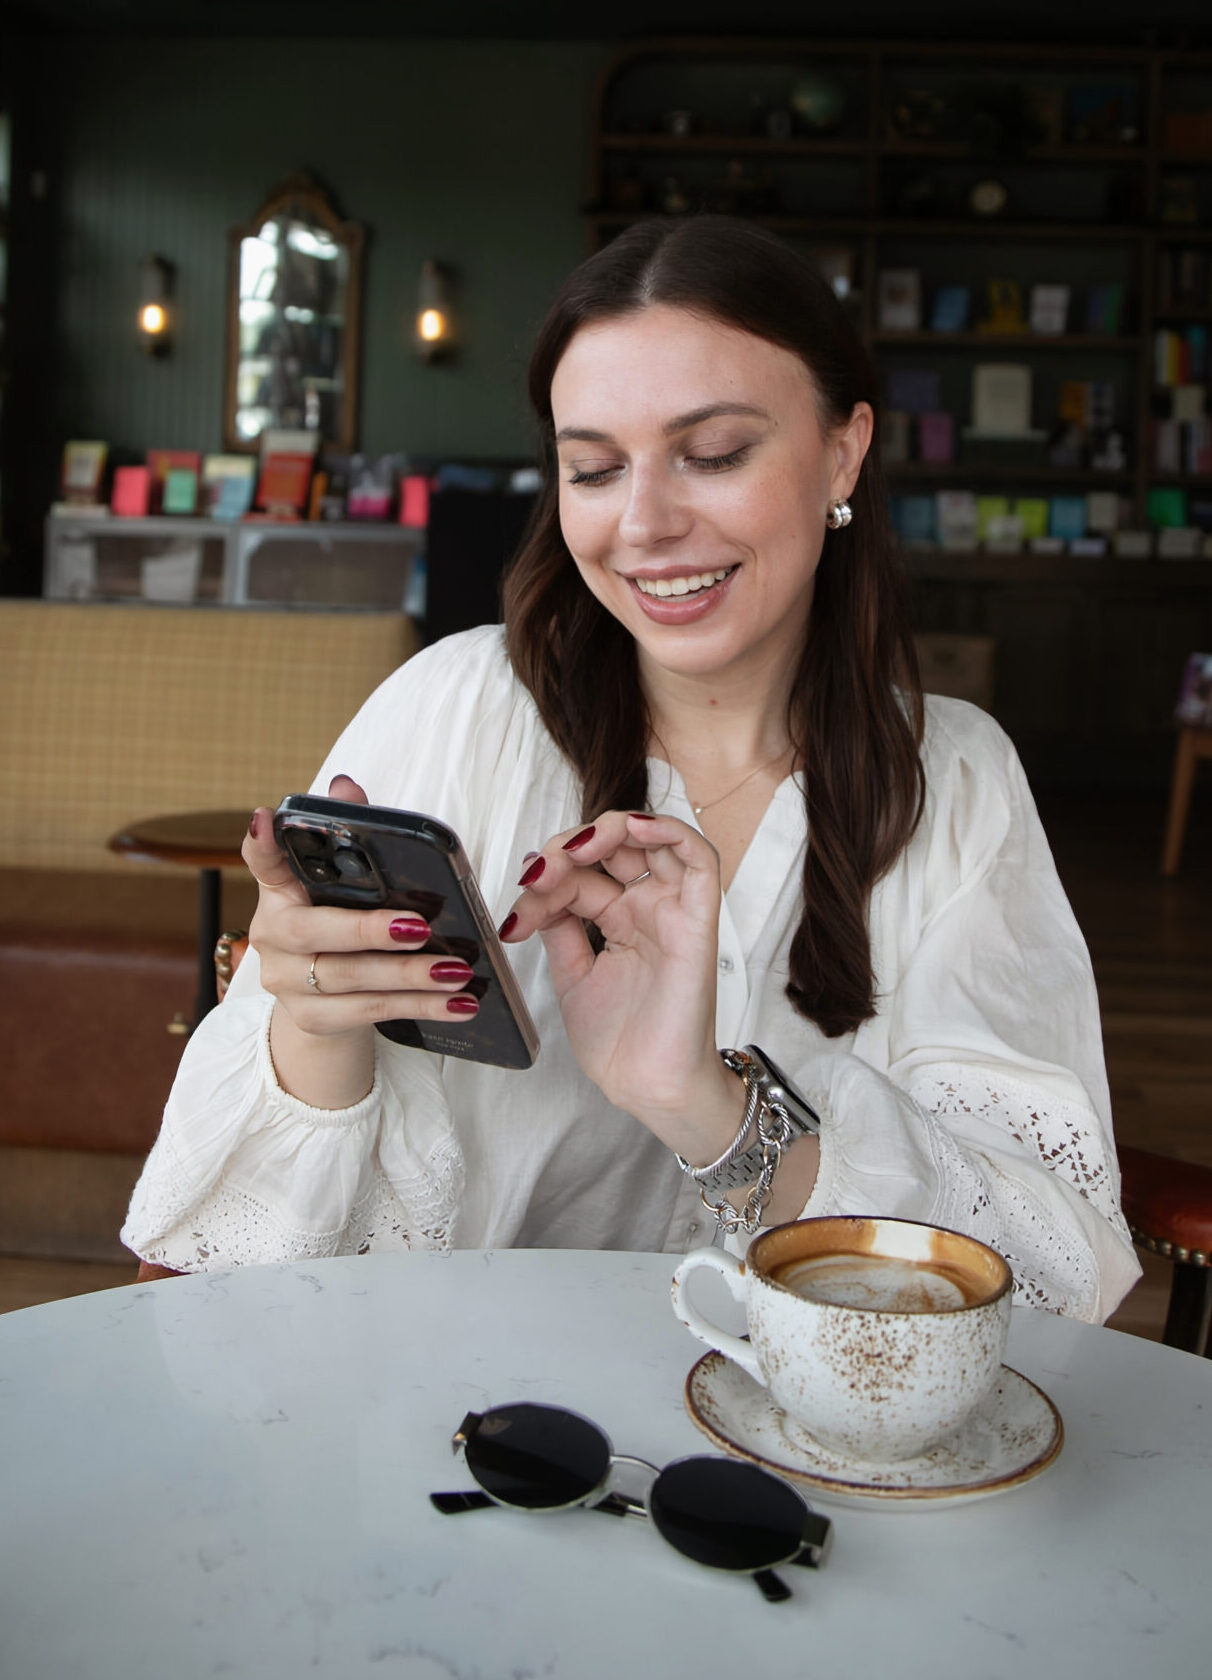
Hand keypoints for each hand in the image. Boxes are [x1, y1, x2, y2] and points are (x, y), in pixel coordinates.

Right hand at [243, 777, 479, 1108]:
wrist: (322, 1003)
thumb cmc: (340, 927)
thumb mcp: (344, 887)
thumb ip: (347, 842)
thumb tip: (344, 786)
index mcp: (279, 891)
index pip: (262, 860)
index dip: (260, 841)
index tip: (265, 818)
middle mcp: (273, 935)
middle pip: (314, 932)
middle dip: (369, 930)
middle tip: (419, 927)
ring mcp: (287, 982)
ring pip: (350, 978)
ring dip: (409, 976)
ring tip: (456, 970)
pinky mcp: (311, 1019)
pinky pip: (370, 1012)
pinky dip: (419, 1007)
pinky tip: (459, 1004)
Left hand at [499, 811, 743, 1160]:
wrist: (644, 1085)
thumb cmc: (619, 1043)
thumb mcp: (571, 974)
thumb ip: (559, 927)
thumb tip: (535, 882)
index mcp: (620, 919)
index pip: (581, 877)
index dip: (545, 881)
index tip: (516, 913)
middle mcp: (648, 908)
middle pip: (616, 846)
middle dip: (570, 846)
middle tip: (539, 871)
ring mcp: (673, 911)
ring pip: (655, 839)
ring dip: (613, 829)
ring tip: (575, 849)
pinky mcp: (698, 921)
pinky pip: (701, 860)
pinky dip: (670, 831)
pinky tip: (632, 830)